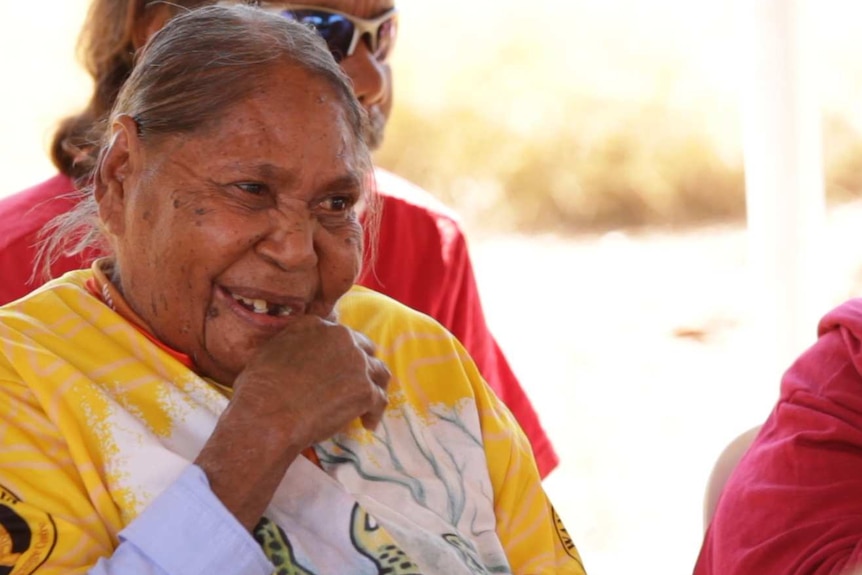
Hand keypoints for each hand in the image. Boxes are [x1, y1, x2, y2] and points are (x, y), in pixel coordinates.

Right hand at [195, 315, 389, 528]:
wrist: (268, 416)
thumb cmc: (258, 389)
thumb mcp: (269, 352)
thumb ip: (291, 345)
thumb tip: (295, 353)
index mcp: (315, 325)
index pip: (339, 334)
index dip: (340, 352)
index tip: (338, 367)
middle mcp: (341, 337)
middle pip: (364, 348)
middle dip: (361, 365)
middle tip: (355, 383)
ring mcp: (357, 363)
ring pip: (378, 372)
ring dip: (374, 386)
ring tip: (368, 404)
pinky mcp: (365, 391)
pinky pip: (380, 401)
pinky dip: (374, 413)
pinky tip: (367, 424)